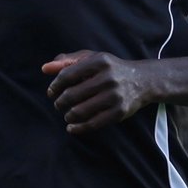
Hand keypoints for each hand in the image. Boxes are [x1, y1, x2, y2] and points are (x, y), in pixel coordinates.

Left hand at [42, 51, 160, 133]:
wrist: (143, 81)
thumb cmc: (110, 69)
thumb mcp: (91, 59)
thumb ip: (67, 61)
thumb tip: (45, 69)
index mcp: (99, 61)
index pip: (67, 75)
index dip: (55, 86)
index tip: (51, 93)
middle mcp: (108, 77)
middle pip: (72, 95)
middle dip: (60, 103)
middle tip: (59, 105)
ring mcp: (115, 96)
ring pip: (80, 111)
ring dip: (68, 116)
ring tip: (67, 115)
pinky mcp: (120, 112)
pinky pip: (93, 123)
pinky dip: (78, 128)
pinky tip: (72, 127)